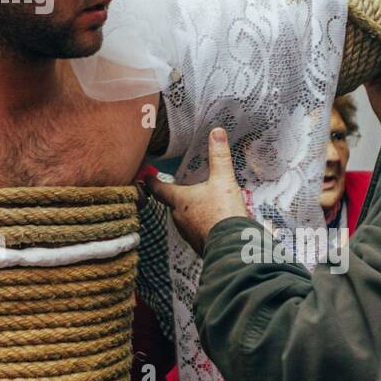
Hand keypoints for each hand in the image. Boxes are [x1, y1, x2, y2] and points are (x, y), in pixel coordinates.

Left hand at [146, 128, 248, 253]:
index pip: (159, 188)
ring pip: (184, 217)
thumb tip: (216, 132)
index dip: (152, 181)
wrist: (234, 247)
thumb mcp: (223, 180)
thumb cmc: (223, 213)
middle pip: (172, 203)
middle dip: (176, 195)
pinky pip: (196, 230)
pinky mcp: (200, 244)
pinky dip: (201, 223)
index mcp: (179, 200)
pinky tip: (213, 221)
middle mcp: (178, 217)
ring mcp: (188, 233)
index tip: (146, 176)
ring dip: (191, 210)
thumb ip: (219, 156)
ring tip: (202, 203)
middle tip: (181, 187)